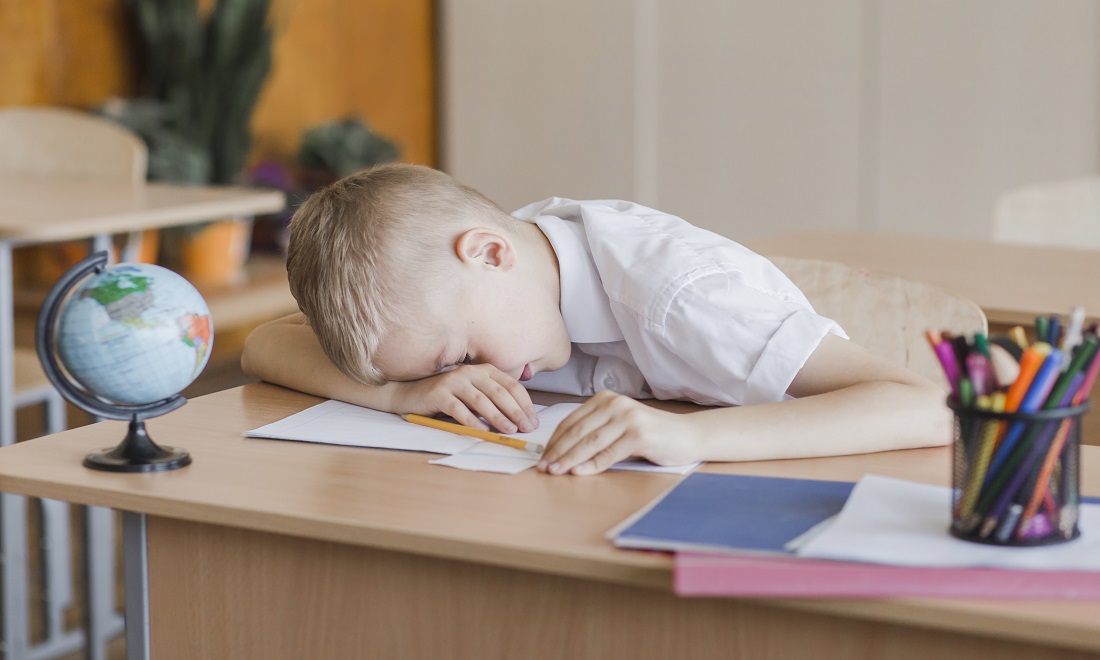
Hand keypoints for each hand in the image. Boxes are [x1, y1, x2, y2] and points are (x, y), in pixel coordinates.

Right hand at [392, 364, 538, 433]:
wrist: (412, 393)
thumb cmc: (449, 396)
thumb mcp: (475, 393)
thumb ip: (494, 399)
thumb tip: (520, 419)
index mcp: (484, 370)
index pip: (511, 385)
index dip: (525, 404)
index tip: (533, 421)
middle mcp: (470, 372)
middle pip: (499, 393)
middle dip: (516, 412)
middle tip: (526, 428)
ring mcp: (454, 381)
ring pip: (481, 401)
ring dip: (498, 417)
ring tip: (510, 431)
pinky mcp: (439, 393)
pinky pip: (459, 409)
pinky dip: (472, 421)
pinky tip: (482, 432)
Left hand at [538, 391, 698, 475]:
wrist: (686, 435)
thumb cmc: (649, 434)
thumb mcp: (618, 426)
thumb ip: (594, 433)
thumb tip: (561, 452)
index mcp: (605, 399)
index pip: (572, 421)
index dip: (554, 440)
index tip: (542, 456)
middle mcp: (615, 404)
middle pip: (578, 431)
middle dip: (558, 451)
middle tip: (544, 467)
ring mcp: (628, 418)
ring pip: (590, 442)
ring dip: (569, 459)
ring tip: (555, 471)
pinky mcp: (639, 434)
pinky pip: (609, 453)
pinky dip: (591, 465)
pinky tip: (578, 472)